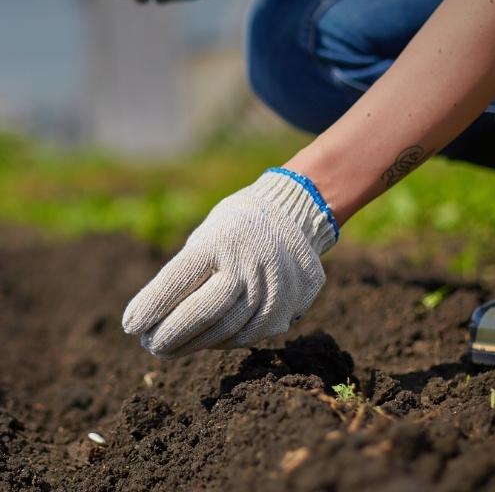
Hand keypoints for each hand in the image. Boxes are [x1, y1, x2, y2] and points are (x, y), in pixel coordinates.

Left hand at [122, 168, 338, 356]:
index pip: (180, 277)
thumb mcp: (207, 237)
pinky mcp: (283, 309)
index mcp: (221, 239)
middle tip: (148, 344)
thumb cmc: (233, 230)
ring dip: (191, 343)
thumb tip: (152, 320)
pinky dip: (218, 341)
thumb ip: (185, 274)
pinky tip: (202, 340)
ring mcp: (270, 288)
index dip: (153, 304)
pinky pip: (244, 335)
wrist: (292, 219)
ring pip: (224, 330)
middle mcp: (248, 263)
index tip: (130, 325)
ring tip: (168, 347)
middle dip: (171, 332)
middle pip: (203, 310)